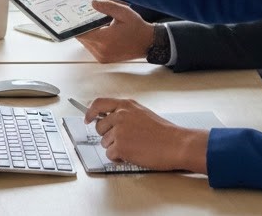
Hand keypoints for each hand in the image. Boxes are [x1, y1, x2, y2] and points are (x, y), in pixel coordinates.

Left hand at [76, 0, 153, 62]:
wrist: (147, 43)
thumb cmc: (136, 27)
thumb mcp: (124, 12)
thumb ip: (107, 6)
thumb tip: (92, 2)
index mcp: (105, 39)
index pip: (82, 31)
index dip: (77, 22)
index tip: (76, 13)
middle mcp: (101, 51)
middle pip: (82, 37)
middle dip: (83, 26)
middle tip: (86, 15)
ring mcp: (101, 57)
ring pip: (85, 42)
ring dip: (88, 32)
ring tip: (96, 22)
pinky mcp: (102, 59)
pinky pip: (91, 47)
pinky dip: (93, 39)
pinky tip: (101, 31)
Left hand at [86, 98, 208, 172]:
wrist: (174, 144)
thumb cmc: (163, 132)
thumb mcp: (142, 114)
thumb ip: (125, 114)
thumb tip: (110, 120)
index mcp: (126, 105)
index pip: (99, 103)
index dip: (90, 112)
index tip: (87, 118)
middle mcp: (120, 114)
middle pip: (99, 127)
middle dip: (107, 136)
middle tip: (122, 140)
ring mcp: (119, 130)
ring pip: (104, 143)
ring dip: (115, 148)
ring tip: (133, 147)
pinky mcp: (119, 146)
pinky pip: (110, 155)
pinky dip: (119, 158)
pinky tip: (132, 154)